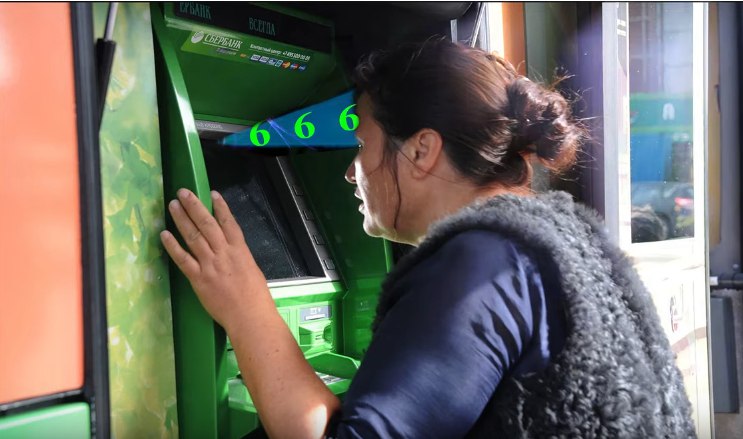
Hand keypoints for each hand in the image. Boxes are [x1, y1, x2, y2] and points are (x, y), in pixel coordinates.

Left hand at [160, 188, 268, 330]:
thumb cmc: (256, 297)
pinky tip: (164, 235)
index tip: (211, 193)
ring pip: (193, 237)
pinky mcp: (198, 279)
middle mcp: (224, 253)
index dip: (220, 207)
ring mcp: (210, 265)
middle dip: (195, 206)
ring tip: (173, 205)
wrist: (249, 316)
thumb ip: (239, 257)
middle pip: (207, 224)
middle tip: (183, 193)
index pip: (228, 223)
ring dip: (182, 220)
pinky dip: (173, 246)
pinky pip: (183, 259)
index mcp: (240, 250)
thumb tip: (229, 251)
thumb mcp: (252, 269)